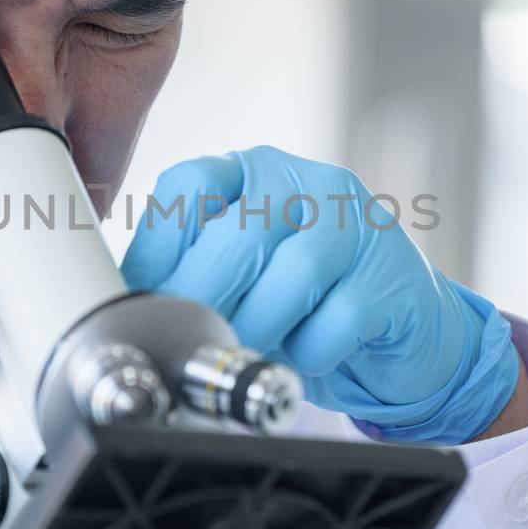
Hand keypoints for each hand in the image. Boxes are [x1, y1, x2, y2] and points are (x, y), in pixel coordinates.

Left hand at [121, 146, 519, 442]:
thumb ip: (187, 273)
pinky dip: (309, 352)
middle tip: (190, 342)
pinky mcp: (394, 275)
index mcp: (254, 173)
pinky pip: (336, 320)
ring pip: (290, 276)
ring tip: (250, 351)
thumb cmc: (304, 306)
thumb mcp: (239, 277)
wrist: (402, 336)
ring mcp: (358, 224)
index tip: (143, 302)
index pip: (188, 186)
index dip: (157, 250)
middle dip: (203, 301)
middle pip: (237, 235)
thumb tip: (125, 306)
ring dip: (259, 328)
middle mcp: (307, 184)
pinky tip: (307, 355)